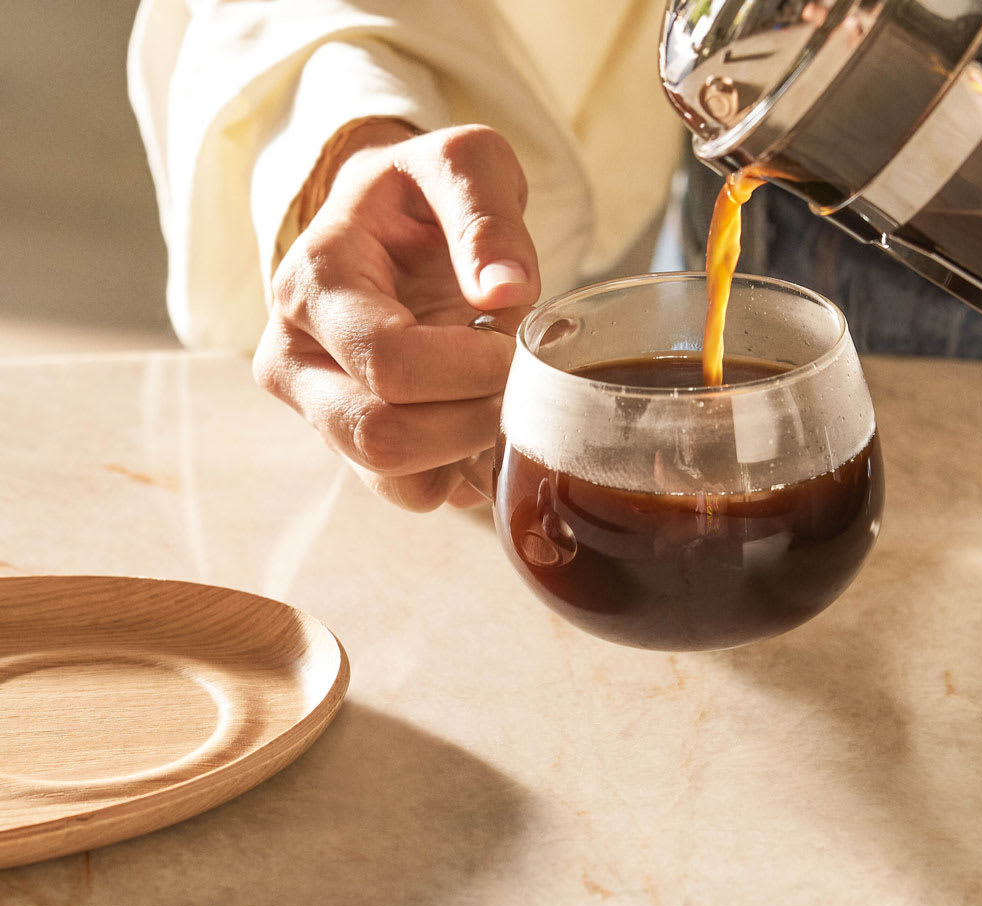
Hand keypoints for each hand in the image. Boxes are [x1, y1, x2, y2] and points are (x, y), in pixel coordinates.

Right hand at [253, 122, 539, 510]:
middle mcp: (293, 358)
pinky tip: (473, 421)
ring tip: (492, 396)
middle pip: (382, 436)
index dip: (469, 369)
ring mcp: (315, 410)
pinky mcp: (346, 447)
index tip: (511, 345)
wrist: (381, 232)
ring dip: (465, 450)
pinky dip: (456, 472)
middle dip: (470, 420)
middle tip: (512, 382)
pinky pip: (407, 493)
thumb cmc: (418, 198)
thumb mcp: (460, 162)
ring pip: (393, 480)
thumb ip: (485, 212)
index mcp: (313, 284)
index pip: (388, 362)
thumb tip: (505, 290)